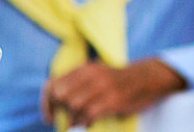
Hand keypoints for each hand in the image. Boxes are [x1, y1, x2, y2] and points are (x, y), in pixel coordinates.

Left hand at [41, 59, 186, 127]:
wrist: (147, 78)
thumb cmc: (118, 80)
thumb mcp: (95, 73)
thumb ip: (77, 82)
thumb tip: (57, 100)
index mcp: (82, 69)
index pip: (53, 84)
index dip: (46, 103)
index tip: (48, 117)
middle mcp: (90, 76)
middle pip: (60, 95)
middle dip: (59, 111)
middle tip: (65, 121)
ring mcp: (102, 87)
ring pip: (74, 105)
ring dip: (73, 120)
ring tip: (78, 124)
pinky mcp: (113, 100)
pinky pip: (90, 114)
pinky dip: (85, 122)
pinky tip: (89, 124)